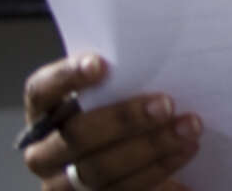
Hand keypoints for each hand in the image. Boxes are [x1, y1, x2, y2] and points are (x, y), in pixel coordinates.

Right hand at [19, 53, 201, 190]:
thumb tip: (158, 54)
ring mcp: (62, 185)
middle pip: (77, 136)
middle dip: (124, 120)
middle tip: (166, 104)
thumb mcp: (110, 95)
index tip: (100, 64)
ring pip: (99, 171)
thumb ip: (121, 79)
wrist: (120, 160)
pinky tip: (185, 152)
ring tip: (189, 128)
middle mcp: (43, 152)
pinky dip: (160, 171)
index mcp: (43, 114)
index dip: (66, 77)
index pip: (41, 91)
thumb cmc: (118, 113)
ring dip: (150, 148)